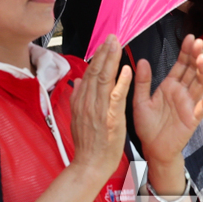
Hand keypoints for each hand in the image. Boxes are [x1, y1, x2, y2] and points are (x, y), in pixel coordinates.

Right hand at [68, 35, 132, 183]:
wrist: (89, 165)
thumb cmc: (87, 144)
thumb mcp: (76, 117)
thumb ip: (78, 97)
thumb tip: (78, 80)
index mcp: (81, 101)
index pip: (89, 73)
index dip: (97, 57)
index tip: (104, 44)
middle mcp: (88, 102)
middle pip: (96, 72)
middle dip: (104, 52)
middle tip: (112, 36)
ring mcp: (99, 109)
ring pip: (104, 79)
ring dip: (111, 60)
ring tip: (116, 44)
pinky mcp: (111, 118)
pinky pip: (116, 96)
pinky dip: (121, 82)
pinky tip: (126, 69)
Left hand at [134, 33, 202, 169]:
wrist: (153, 149)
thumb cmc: (147, 125)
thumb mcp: (140, 100)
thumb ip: (142, 82)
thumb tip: (142, 60)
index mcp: (170, 86)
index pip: (181, 65)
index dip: (186, 51)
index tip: (190, 37)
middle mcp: (182, 92)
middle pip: (192, 71)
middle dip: (196, 56)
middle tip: (199, 41)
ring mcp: (189, 104)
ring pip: (199, 85)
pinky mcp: (193, 118)